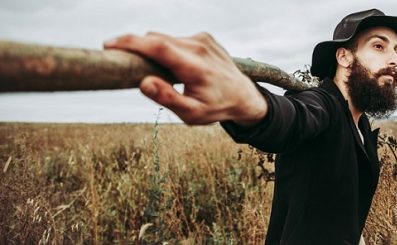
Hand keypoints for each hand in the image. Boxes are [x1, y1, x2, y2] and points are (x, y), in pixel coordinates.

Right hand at [103, 32, 266, 125]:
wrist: (243, 95)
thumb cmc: (215, 107)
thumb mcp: (192, 114)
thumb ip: (168, 100)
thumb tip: (144, 83)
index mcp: (196, 66)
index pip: (158, 46)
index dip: (130, 43)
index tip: (108, 45)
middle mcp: (200, 47)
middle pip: (156, 39)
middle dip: (137, 48)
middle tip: (127, 66)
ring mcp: (203, 39)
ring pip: (165, 38)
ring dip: (155, 52)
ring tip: (161, 74)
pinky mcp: (204, 37)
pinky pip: (176, 39)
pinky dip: (169, 50)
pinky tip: (177, 68)